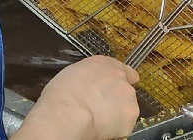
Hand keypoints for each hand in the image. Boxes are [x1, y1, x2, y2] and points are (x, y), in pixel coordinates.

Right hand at [25, 56, 139, 139]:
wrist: (69, 113)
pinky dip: (117, 128)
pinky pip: (124, 123)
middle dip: (115, 98)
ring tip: (99, 119)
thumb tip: (89, 85)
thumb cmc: (62, 93)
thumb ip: (89, 76)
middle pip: (124, 88)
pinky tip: (102, 128)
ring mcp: (128, 95)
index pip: (121, 68)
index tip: (116, 88)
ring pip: (126, 106)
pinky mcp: (130, 115)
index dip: (121, 79)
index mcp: (104, 64)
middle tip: (99, 108)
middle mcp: (119, 76)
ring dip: (117, 112)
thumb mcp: (72, 74)